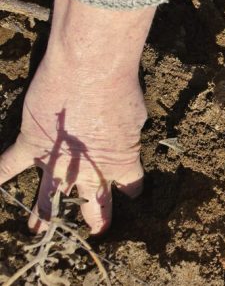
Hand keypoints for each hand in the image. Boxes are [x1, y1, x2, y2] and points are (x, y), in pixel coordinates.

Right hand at [0, 0, 154, 233]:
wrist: (89, 71)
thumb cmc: (120, 89)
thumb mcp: (136, 116)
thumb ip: (128, 132)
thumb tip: (122, 131)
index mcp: (120, 164)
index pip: (131, 186)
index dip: (131, 188)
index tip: (132, 191)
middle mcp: (88, 170)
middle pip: (94, 201)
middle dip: (95, 216)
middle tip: (96, 228)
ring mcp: (56, 160)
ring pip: (49, 196)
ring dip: (45, 213)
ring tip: (40, 229)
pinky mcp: (30, 144)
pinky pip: (7, 166)